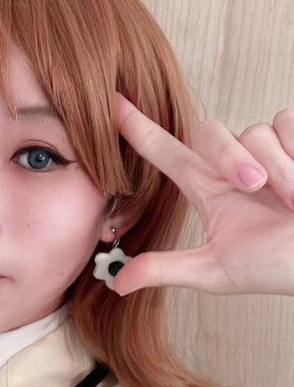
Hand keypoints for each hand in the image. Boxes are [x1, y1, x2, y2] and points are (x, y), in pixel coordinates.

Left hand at [114, 95, 293, 296]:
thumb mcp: (214, 271)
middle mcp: (232, 164)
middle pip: (209, 133)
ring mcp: (266, 149)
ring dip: (278, 170)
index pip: (164, 151)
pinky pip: (287, 124)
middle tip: (254, 185)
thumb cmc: (275, 266)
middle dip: (230, 156)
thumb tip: (117, 284)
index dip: (136, 127)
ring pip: (256, 132)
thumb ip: (165, 269)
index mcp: (208, 189)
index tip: (110, 102)